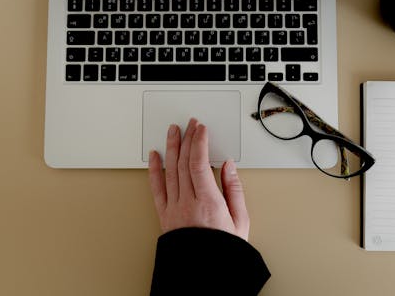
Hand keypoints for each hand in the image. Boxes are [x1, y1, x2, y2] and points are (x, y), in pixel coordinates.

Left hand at [148, 118, 249, 240]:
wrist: (203, 270)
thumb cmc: (223, 248)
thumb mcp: (241, 220)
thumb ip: (235, 190)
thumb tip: (229, 166)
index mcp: (209, 203)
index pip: (199, 164)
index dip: (199, 143)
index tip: (202, 129)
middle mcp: (188, 203)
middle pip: (184, 163)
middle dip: (188, 139)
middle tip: (191, 124)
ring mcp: (173, 208)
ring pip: (170, 170)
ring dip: (172, 147)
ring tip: (173, 131)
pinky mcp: (164, 214)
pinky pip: (156, 188)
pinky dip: (154, 169)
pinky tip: (155, 156)